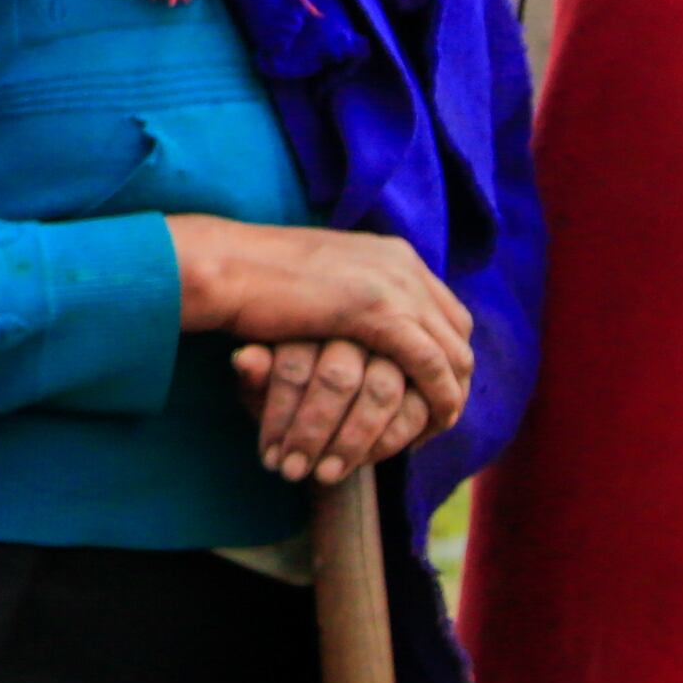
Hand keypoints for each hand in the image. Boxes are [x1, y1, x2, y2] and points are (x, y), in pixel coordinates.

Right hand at [175, 221, 472, 471]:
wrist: (226, 265)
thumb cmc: (254, 276)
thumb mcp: (319, 280)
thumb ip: (349, 297)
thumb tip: (358, 325)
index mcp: (390, 253)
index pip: (443, 308)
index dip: (446, 351)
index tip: (433, 386)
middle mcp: (403, 265)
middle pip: (457, 331)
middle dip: (456, 377)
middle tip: (442, 416)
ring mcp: (395, 286)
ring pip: (450, 352)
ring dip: (450, 395)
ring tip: (437, 429)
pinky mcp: (380, 312)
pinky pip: (429, 365)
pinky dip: (437, 397)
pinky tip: (429, 423)